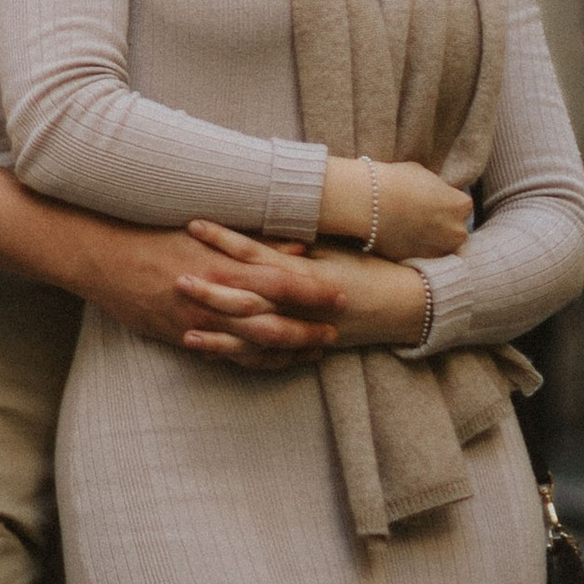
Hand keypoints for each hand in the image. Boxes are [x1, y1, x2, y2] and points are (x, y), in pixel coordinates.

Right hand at [63, 216, 344, 370]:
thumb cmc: (155, 238)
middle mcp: (215, 301)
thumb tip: (298, 244)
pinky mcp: (184, 339)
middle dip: (308, 331)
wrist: (105, 260)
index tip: (339, 294)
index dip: (313, 292)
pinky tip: (272, 362)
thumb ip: (255, 243)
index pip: (280, 284)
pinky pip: (228, 358)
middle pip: (274, 325)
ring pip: (254, 349)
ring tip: (312, 351)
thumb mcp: (207, 234)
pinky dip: (254, 362)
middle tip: (334, 333)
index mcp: (222, 269)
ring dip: (288, 352)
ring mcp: (199, 325)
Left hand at [186, 227, 429, 352]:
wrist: (407, 304)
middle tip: (176, 278)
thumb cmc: (369, 268)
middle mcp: (301, 304)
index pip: (257, 254)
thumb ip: (293, 245)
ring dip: (218, 334)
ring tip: (185, 331)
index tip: (194, 224)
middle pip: (249, 299)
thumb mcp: (332, 249)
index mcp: (305, 272)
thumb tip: (258, 227)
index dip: (224, 240)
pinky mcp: (305, 346)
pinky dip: (238, 357)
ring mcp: (303, 329)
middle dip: (212, 292)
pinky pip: (267, 358)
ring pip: (253, 336)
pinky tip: (209, 354)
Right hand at [318, 158, 470, 262]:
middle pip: (454, 228)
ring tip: (408, 227)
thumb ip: (437, 190)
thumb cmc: (396, 182)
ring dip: (429, 240)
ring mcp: (438, 251)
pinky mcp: (419, 262)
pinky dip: (413, 249)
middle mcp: (457, 232)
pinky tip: (399, 236)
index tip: (429, 199)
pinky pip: (421, 256)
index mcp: (461, 206)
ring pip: (439, 246)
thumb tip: (436, 196)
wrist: (369, 202)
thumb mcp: (424, 175)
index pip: (460, 205)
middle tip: (418, 215)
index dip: (444, 201)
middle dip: (441, 224)